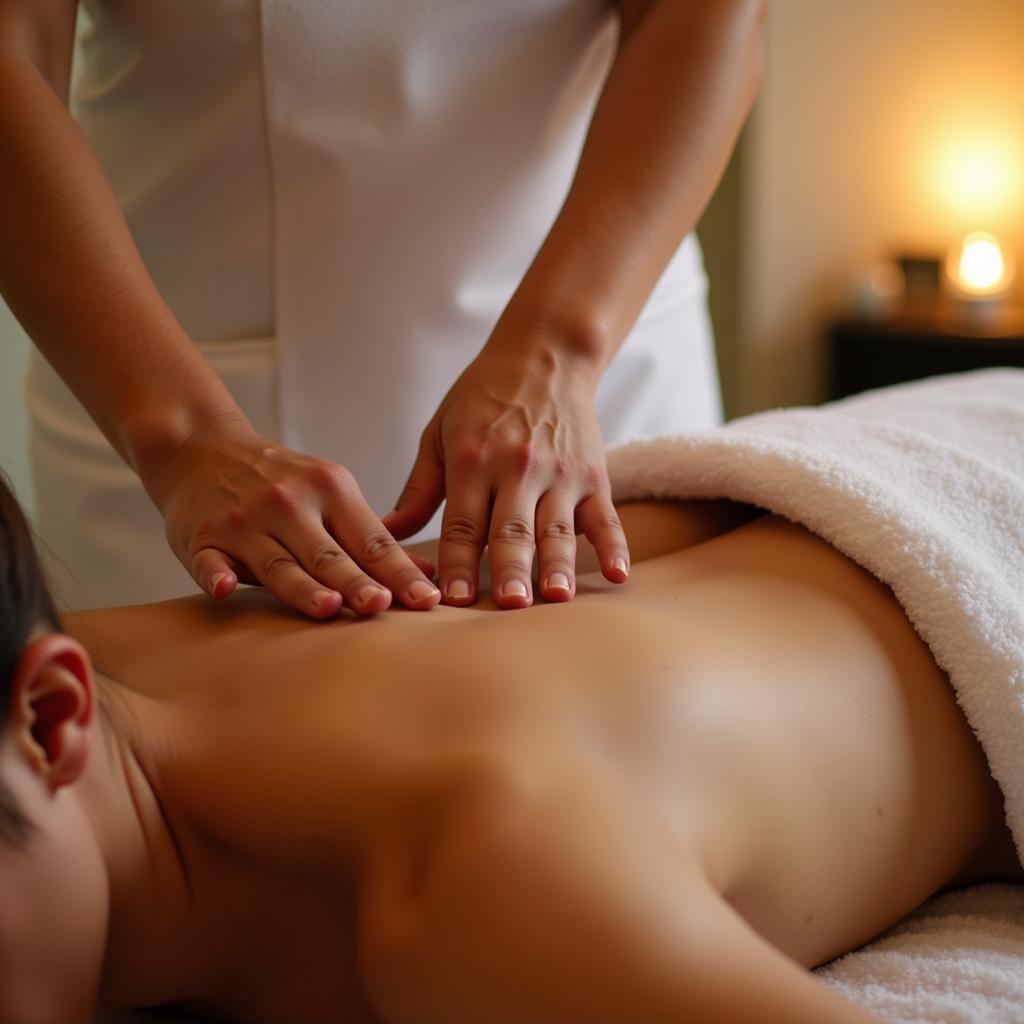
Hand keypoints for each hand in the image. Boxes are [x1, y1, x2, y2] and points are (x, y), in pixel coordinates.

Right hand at [146, 422, 440, 617]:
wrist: (203, 448)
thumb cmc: (282, 485)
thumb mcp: (332, 495)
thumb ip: (373, 538)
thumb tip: (429, 573)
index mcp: (330, 489)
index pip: (371, 540)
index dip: (398, 571)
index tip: (426, 599)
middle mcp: (289, 502)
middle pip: (328, 554)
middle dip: (356, 581)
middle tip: (381, 606)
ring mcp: (244, 521)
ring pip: (277, 562)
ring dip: (301, 586)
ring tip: (327, 608)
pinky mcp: (202, 537)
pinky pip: (209, 560)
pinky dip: (215, 574)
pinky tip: (223, 587)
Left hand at [383, 333, 629, 607]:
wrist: (544, 356)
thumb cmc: (482, 399)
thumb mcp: (438, 434)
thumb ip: (417, 491)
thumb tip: (385, 535)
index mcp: (472, 460)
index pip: (463, 523)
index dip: (458, 563)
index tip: (452, 600)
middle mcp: (517, 468)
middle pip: (511, 529)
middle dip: (509, 569)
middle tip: (507, 605)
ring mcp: (560, 473)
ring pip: (557, 528)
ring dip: (557, 565)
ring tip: (555, 598)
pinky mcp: (593, 476)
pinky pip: (605, 517)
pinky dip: (613, 546)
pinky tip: (616, 575)